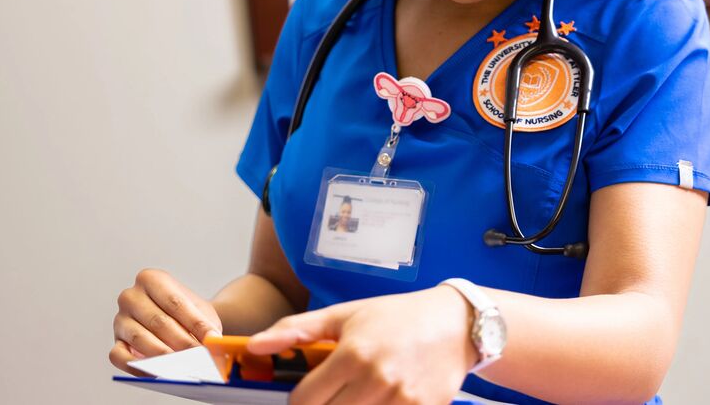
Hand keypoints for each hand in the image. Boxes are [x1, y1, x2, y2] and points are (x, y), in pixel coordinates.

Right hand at [110, 268, 222, 374]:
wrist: (179, 318)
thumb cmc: (188, 313)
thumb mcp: (200, 311)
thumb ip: (203, 324)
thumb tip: (212, 340)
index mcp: (151, 278)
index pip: (175, 302)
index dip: (194, 322)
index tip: (211, 337)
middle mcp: (131, 296)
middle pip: (158, 321)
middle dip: (181, 341)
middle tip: (198, 356)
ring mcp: (120, 319)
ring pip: (139, 338)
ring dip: (163, 355)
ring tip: (183, 365)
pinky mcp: (115, 341)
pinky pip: (119, 356)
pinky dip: (137, 367)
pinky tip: (158, 373)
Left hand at [248, 285, 477, 403]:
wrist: (454, 323)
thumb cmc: (396, 316)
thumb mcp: (347, 314)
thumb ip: (298, 330)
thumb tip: (255, 344)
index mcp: (353, 353)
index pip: (304, 402)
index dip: (299, 402)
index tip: (307, 395)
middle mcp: (376, 380)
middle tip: (335, 393)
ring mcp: (401, 401)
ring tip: (357, 395)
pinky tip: (381, 400)